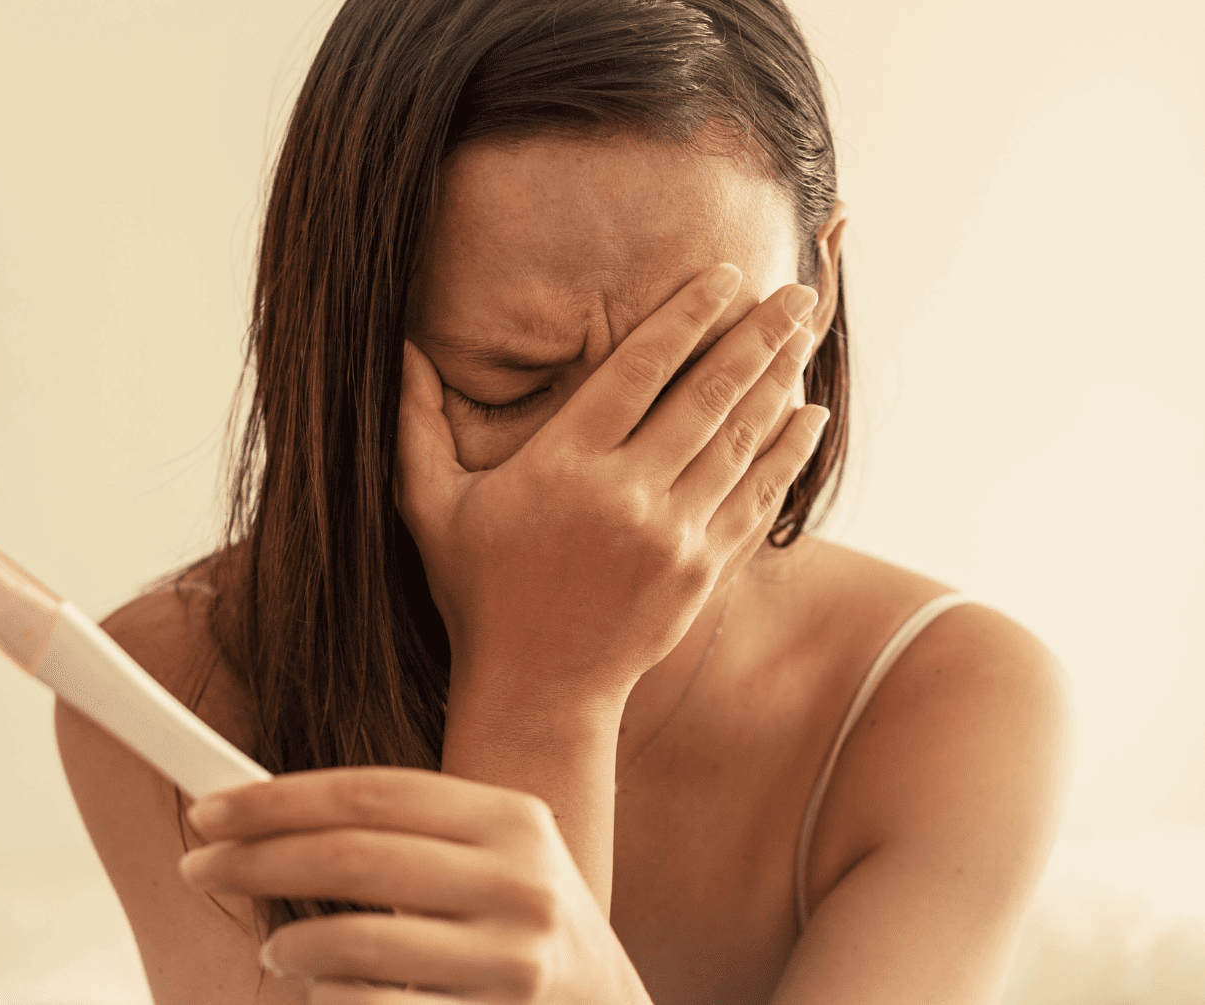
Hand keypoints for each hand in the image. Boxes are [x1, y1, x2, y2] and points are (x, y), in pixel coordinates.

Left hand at [179, 767, 652, 1003]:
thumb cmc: (521, 922)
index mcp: (510, 819)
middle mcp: (519, 881)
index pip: (370, 793)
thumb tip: (271, 812)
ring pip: (360, 943)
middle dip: (257, 860)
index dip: (278, 799)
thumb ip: (408, 831)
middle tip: (201, 866)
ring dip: (290, 944)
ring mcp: (513, 960)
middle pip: (355, 856)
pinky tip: (322, 992)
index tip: (210, 811)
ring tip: (274, 950)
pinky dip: (331, 1000)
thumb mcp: (493, 854)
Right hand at [395, 263, 828, 702]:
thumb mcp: (429, 507)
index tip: (725, 276)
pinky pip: (756, 498)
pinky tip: (809, 418)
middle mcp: (627, 494)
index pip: (638, 369)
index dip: (687, 315)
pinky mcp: (703, 571)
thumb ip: (416, 425)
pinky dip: (787, 454)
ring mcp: (673, 535)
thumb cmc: (478, 593)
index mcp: (564, 466)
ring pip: (741, 440)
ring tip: (806, 334)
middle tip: (797, 292)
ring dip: (779, 382)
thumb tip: (402, 349)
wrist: (537, 689)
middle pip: (707, 395)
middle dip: (757, 336)